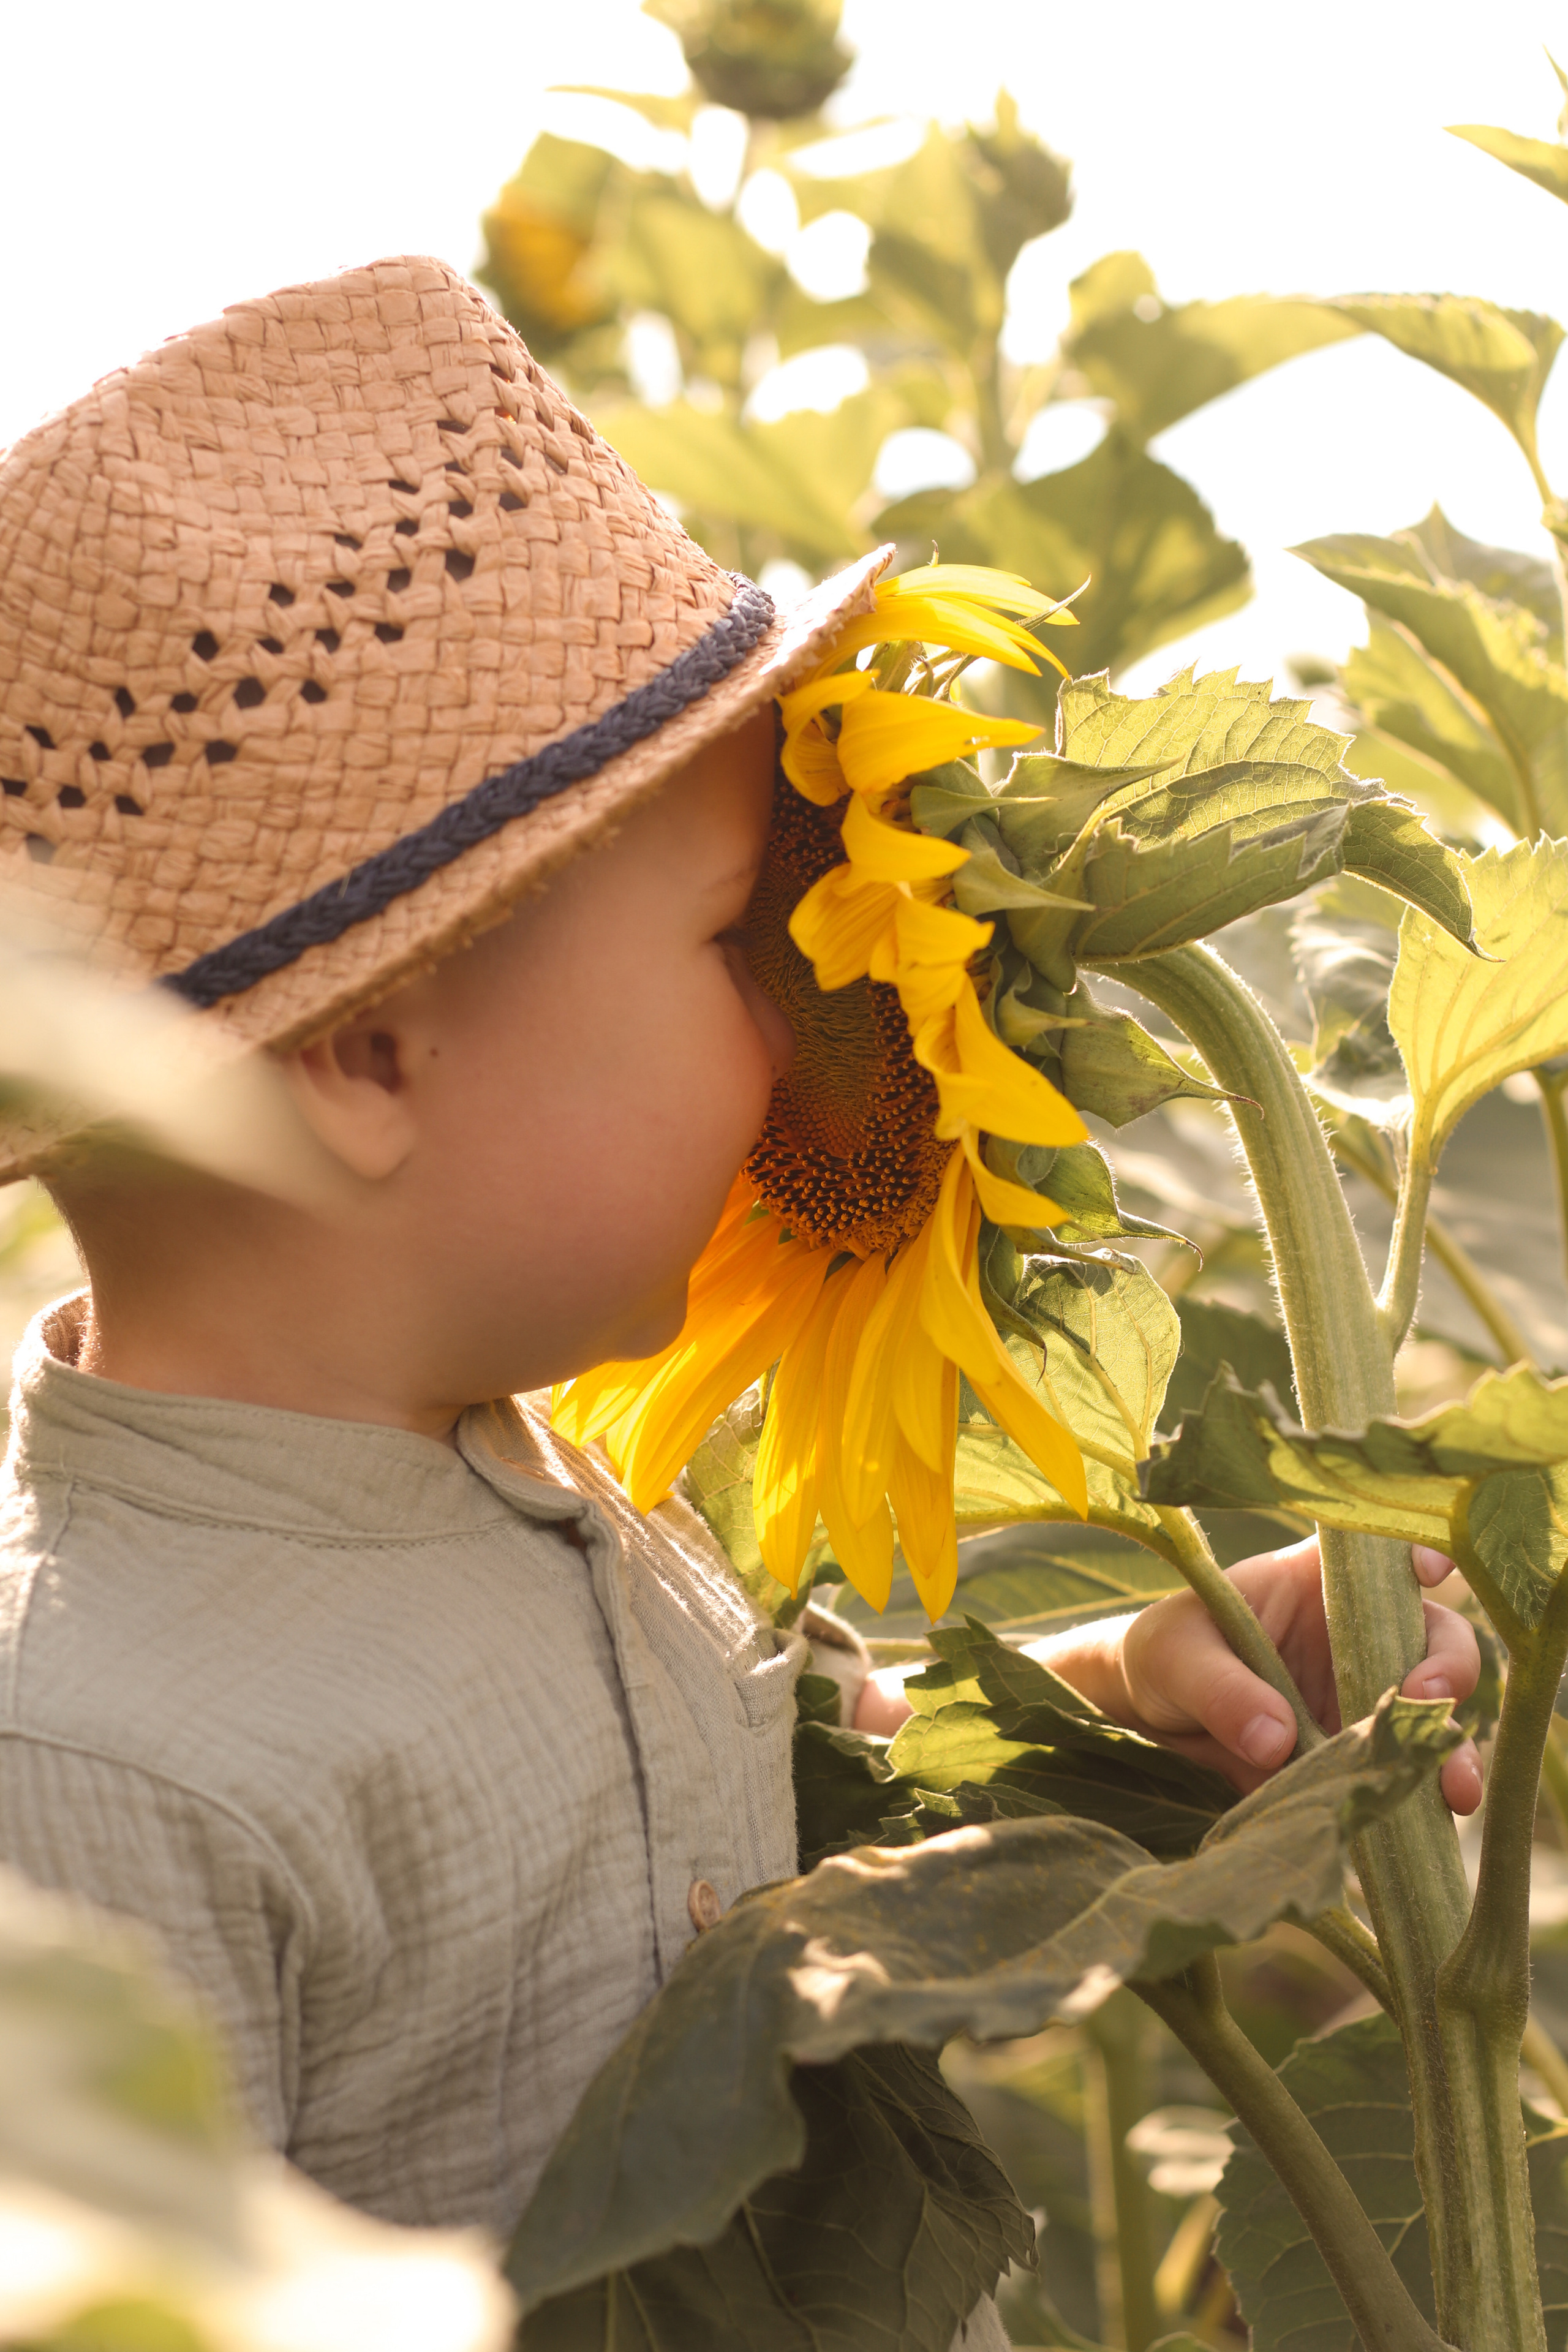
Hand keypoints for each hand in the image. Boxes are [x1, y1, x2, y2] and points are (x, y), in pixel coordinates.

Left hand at [1111, 1536, 1482, 1811]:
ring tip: (1455, 1789)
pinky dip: (1420, 1798)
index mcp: (1316, 1581)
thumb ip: (1221, 1688)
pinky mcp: (1356, 1752)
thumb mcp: (1176, 1656)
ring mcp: (1363, 1694)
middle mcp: (1356, 1633)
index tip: (1427, 1572)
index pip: (1382, 1554)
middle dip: (1448, 1670)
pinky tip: (1425, 1825)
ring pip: (1431, 1716)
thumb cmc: (1162, 1655)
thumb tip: (1276, 1741)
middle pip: (1434, 1639)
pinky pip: (1400, 1771)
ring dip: (1450, 1751)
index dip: (1417, 1556)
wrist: (1148, 1718)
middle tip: (1427, 1700)